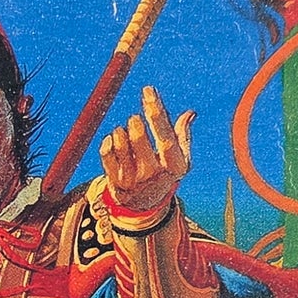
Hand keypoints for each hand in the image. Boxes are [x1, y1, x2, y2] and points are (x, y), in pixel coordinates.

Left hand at [99, 84, 193, 222]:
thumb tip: (190, 113)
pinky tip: (113, 141)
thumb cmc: (163, 174)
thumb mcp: (178, 159)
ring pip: (121, 141)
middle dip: (134, 121)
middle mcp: (153, 174)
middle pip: (139, 136)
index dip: (156, 110)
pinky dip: (108, 141)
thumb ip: (182, 136)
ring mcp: (133, 180)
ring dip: (121, 131)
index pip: (164, 134)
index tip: (148, 90)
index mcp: (173, 165)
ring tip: (125, 134)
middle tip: (134, 120)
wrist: (144, 207)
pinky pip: (106, 152)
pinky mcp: (115, 183)